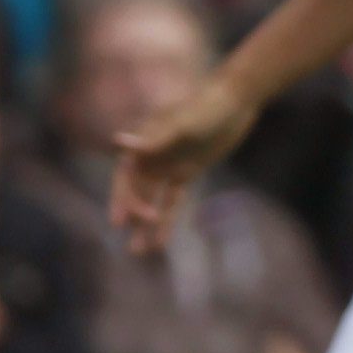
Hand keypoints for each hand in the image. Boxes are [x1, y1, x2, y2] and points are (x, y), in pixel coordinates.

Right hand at [110, 77, 260, 256]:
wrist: (235, 101)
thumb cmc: (205, 106)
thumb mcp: (182, 125)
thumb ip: (153, 140)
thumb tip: (117, 142)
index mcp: (143, 141)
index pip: (126, 176)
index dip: (121, 199)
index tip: (121, 221)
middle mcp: (151, 154)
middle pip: (136, 190)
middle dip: (132, 213)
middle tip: (130, 238)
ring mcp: (169, 164)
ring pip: (152, 199)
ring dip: (145, 224)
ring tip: (138, 251)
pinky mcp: (187, 171)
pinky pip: (173, 199)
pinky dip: (168, 218)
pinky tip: (161, 240)